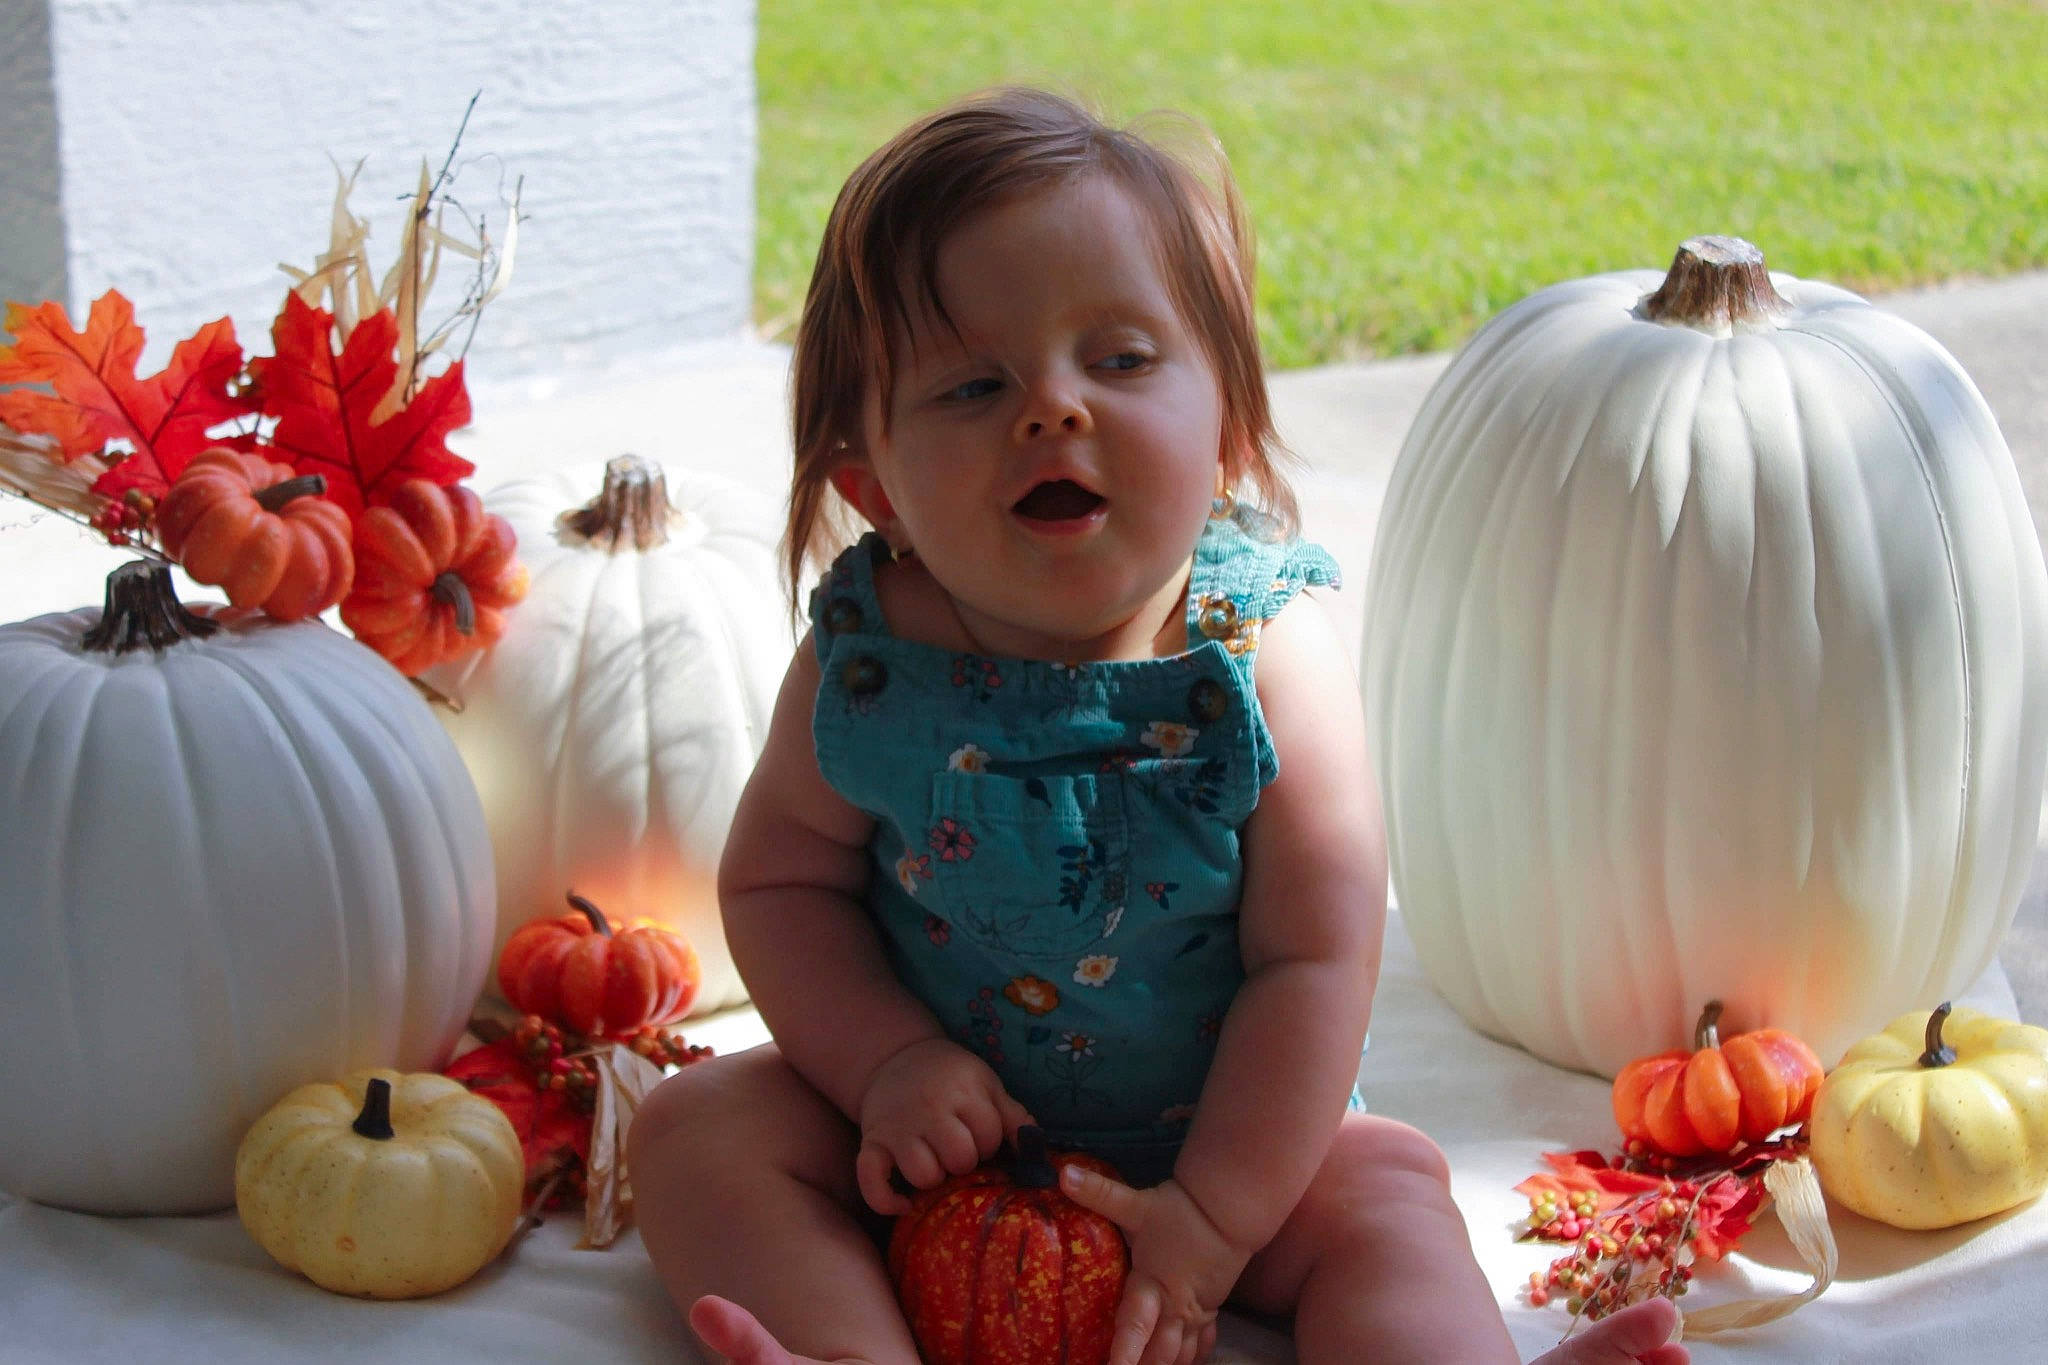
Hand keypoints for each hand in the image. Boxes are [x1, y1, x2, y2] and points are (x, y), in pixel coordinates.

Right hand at [854, 1037, 1031, 1214]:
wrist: (896, 1057)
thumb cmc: (950, 1075)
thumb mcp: (986, 1083)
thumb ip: (1013, 1115)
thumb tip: (1038, 1150)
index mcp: (962, 1093)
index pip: (990, 1136)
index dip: (990, 1143)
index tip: (979, 1135)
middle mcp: (927, 1110)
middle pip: (959, 1159)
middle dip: (964, 1162)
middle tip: (957, 1151)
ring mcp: (896, 1128)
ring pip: (923, 1175)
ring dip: (933, 1179)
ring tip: (935, 1165)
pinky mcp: (870, 1143)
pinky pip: (872, 1182)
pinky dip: (886, 1201)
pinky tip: (905, 1203)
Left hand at [1060, 1167, 1253, 1364]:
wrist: (1228, 1210)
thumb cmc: (1179, 1211)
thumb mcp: (1136, 1203)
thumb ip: (1098, 1192)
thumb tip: (1062, 1173)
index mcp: (1151, 1283)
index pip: (1136, 1324)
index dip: (1125, 1352)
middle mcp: (1173, 1305)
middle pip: (1160, 1351)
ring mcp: (1195, 1312)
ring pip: (1182, 1354)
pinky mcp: (1210, 1310)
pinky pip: (1202, 1345)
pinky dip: (1191, 1359)